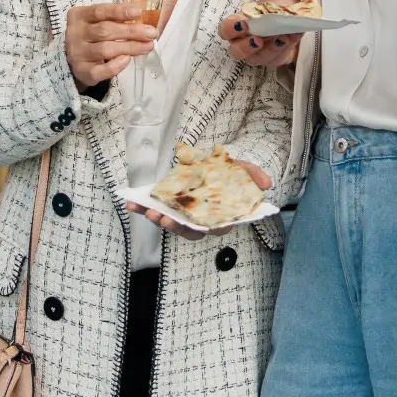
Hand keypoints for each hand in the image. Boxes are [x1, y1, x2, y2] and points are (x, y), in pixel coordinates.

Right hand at [65, 1, 156, 90]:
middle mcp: (75, 33)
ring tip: (147, 46)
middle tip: (151, 33)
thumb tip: (140, 17)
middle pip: (105, 30)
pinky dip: (115, 66)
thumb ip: (115, 18)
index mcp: (79, 16)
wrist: (75, 58)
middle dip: (131, 31)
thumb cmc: (92, 36)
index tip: (138, 13)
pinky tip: (127, 60)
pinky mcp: (82, 71)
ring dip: (130, 47)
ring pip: (105, 49)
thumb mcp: (98, 21)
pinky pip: (100, 70)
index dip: (119, 11)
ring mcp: (78, 53)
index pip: (100, 11)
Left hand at [127, 161, 272, 239]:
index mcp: (222, 215)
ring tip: (145, 210)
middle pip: (189, 230)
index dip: (206, 228)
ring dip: (157, 219)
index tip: (196, 225)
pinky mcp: (170, 207)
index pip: (216, 227)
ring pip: (171, 223)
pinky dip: (143, 208)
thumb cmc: (230, 173)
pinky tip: (131, 202)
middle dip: (175, 226)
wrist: (216, 165)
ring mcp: (185, 214)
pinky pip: (156, 210)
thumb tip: (265, 184)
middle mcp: (203, 219)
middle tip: (162, 218)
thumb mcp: (243, 169)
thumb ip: (254, 175)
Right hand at [217, 0, 300, 67]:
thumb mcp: (277, 1)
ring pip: (257, 59)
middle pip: (236, 52)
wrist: (298, 16)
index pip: (225, 30)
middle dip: (246, 47)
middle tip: (258, 40)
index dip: (230, 30)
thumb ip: (273, 6)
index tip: (243, 25)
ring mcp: (258, 53)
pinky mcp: (273, 60)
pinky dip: (285, 49)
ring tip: (283, 38)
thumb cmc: (280, 7)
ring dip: (270, 49)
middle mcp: (244, 41)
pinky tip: (292, 37)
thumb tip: (277, 11)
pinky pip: (275, 60)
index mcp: (239, 23)